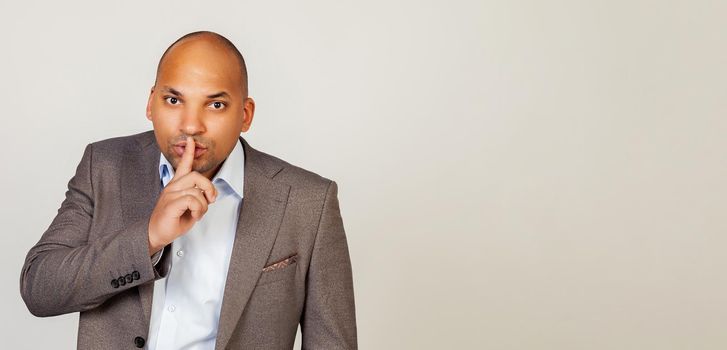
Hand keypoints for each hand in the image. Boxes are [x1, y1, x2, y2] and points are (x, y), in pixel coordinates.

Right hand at [147, 136, 217, 254]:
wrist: (156, 234)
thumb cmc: (173, 221)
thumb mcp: (189, 207)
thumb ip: (198, 198)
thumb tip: (210, 195)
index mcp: (176, 186)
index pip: (183, 165)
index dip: (188, 152)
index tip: (191, 140)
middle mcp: (173, 187)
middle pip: (197, 176)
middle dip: (209, 187)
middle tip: (211, 200)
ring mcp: (170, 195)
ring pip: (197, 190)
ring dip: (203, 205)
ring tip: (198, 213)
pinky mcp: (170, 204)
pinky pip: (192, 200)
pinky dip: (198, 209)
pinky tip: (194, 216)